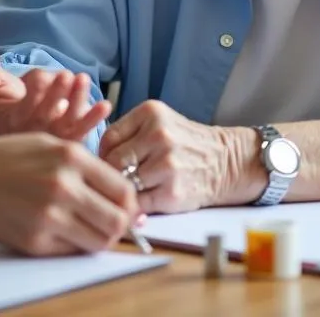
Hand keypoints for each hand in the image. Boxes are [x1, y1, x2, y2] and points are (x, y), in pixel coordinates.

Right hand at [0, 38, 111, 139]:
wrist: (9, 140)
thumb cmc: (1, 106)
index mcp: (13, 119)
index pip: (25, 104)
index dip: (34, 90)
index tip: (40, 76)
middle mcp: (34, 132)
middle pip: (48, 113)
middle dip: (57, 93)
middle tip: (66, 75)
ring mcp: (53, 139)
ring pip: (67, 121)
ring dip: (77, 101)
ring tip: (83, 80)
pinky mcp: (69, 142)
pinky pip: (82, 132)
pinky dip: (93, 119)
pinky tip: (104, 105)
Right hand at [0, 133, 139, 254]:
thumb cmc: (9, 155)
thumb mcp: (52, 144)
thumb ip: (87, 166)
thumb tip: (120, 193)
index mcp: (72, 158)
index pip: (123, 190)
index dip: (131, 202)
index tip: (128, 206)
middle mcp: (64, 187)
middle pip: (117, 221)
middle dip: (122, 224)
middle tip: (115, 222)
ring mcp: (49, 218)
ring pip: (99, 242)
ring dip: (101, 238)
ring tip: (90, 227)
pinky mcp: (35, 242)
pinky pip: (70, 251)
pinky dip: (74, 244)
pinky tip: (63, 229)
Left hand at [99, 100, 257, 212]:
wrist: (225, 160)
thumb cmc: (184, 142)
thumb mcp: (158, 121)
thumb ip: (128, 132)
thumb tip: (94, 157)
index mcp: (151, 113)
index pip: (108, 137)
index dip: (103, 153)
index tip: (108, 162)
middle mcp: (159, 135)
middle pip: (113, 161)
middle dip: (111, 174)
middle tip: (114, 180)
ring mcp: (167, 165)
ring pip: (124, 183)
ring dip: (124, 190)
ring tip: (131, 190)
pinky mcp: (172, 192)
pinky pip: (138, 203)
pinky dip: (135, 207)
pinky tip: (142, 202)